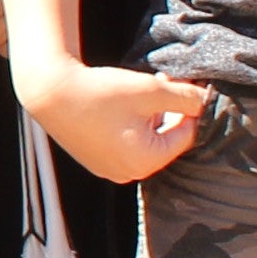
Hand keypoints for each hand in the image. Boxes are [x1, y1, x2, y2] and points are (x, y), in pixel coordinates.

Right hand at [27, 61, 212, 184]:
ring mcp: (108, 169)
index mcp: (145, 162)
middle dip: (167, 112)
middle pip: (165, 140)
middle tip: (160, 83)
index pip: (186, 135)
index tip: (186, 84)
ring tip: (137, 91)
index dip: (189, 108)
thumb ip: (185, 98)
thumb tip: (206, 101)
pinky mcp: (94, 160)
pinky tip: (119, 103)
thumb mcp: (150, 90)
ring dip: (149, 117)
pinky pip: (124, 144)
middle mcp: (127, 173)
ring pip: (145, 141)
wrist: (50, 91)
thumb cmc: (100, 92)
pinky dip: (129, 124)